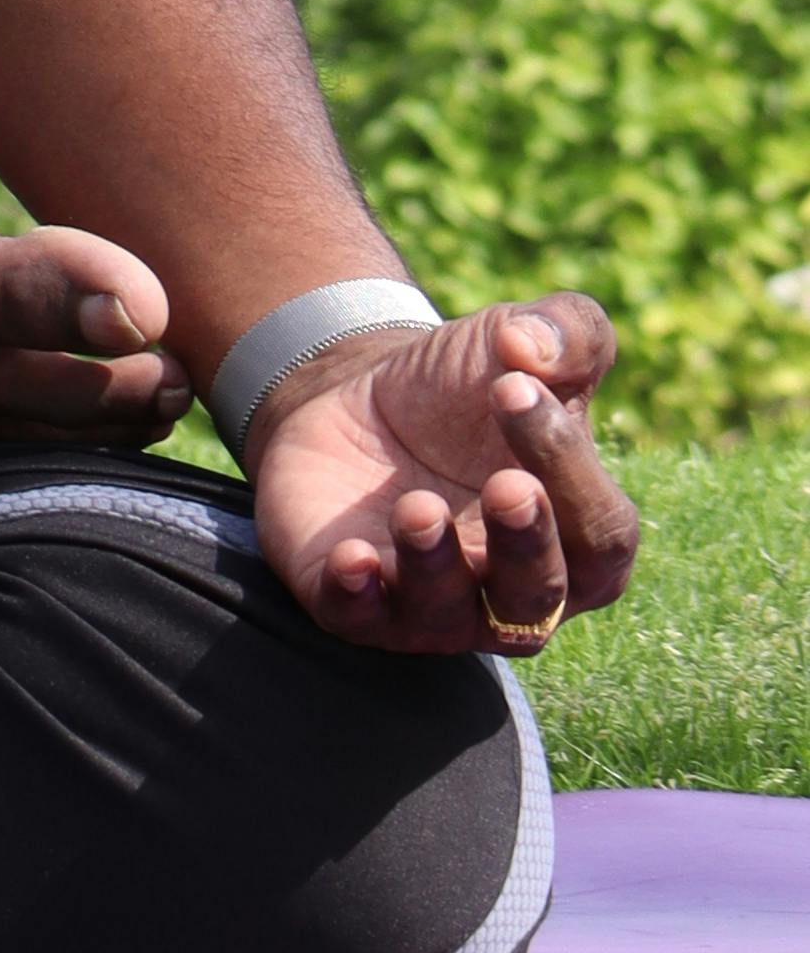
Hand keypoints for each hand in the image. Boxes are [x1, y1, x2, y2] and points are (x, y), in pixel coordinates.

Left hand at [248, 297, 636, 654]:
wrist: (355, 398)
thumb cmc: (461, 388)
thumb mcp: (516, 340)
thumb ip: (567, 330)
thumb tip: (534, 346)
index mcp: (575, 539)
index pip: (600, 532)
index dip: (568, 465)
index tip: (514, 387)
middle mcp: (513, 593)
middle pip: (537, 599)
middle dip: (524, 545)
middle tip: (506, 486)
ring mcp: (435, 608)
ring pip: (450, 619)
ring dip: (436, 567)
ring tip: (417, 508)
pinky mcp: (356, 604)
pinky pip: (360, 621)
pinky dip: (358, 598)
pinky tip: (352, 558)